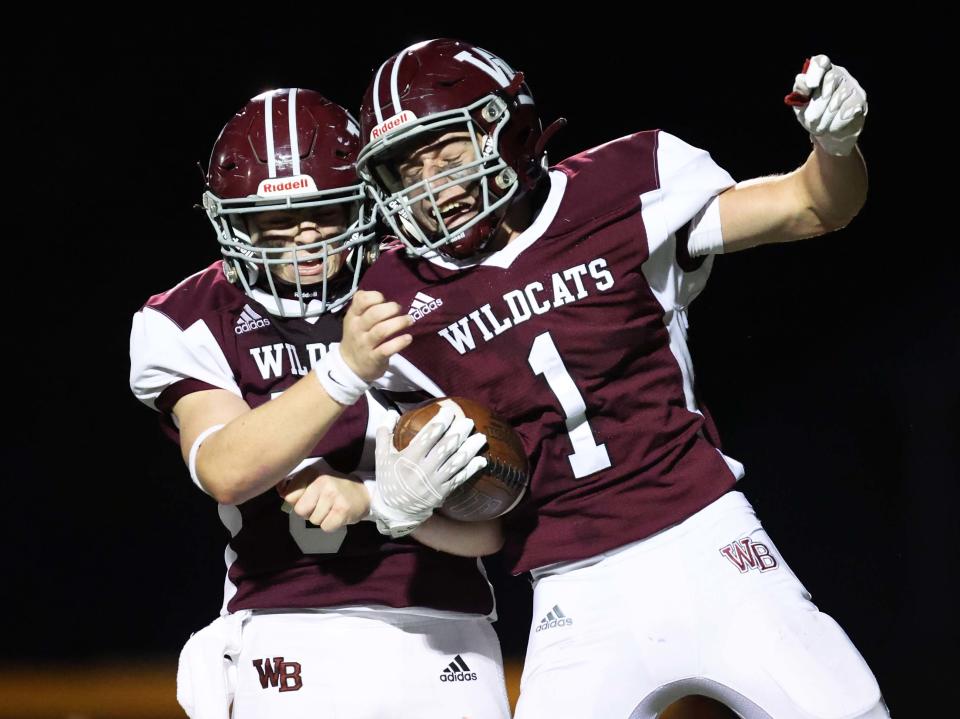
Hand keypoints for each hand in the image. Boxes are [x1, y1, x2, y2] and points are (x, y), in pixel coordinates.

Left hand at [279, 466, 369, 531]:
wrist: (362, 493)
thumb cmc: (332, 489)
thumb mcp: (313, 480)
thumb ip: (295, 485)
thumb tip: (279, 491)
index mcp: (311, 472)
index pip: (289, 496)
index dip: (297, 502)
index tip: (308, 498)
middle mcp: (322, 481)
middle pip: (300, 510)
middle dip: (308, 513)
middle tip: (320, 506)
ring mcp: (333, 495)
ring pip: (313, 520)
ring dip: (320, 519)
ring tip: (331, 509)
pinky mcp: (342, 510)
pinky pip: (325, 527)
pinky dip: (330, 525)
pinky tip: (337, 515)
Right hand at [339, 290, 413, 381]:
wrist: (349, 365)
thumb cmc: (357, 337)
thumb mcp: (354, 320)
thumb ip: (364, 306)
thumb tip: (381, 294)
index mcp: (353, 316)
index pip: (361, 300)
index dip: (376, 297)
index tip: (384, 300)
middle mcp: (358, 329)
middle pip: (374, 314)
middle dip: (391, 309)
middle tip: (400, 310)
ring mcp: (365, 344)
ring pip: (382, 331)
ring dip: (399, 323)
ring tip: (409, 320)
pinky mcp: (374, 358)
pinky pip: (387, 349)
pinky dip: (399, 343)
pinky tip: (408, 338)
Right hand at [368, 405, 487, 537]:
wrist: (395, 509)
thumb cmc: (389, 478)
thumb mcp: (381, 456)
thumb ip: (384, 432)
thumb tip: (392, 412)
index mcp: (409, 459)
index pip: (428, 436)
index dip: (440, 422)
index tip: (449, 411)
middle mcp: (424, 470)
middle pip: (446, 448)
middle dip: (459, 433)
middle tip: (468, 421)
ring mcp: (435, 482)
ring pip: (456, 463)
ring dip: (470, 449)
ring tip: (481, 437)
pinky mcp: (443, 492)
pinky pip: (460, 478)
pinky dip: (472, 469)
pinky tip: (481, 460)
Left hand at [789, 54, 866, 156]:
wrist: (829, 131)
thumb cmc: (813, 114)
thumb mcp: (801, 104)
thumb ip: (799, 92)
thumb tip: (802, 80)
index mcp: (821, 72)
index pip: (821, 61)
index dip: (815, 71)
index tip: (810, 86)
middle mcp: (839, 74)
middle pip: (831, 79)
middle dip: (818, 104)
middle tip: (811, 120)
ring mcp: (852, 85)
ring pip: (840, 95)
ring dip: (826, 116)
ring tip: (820, 127)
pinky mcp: (860, 99)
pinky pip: (849, 108)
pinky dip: (837, 121)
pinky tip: (832, 127)